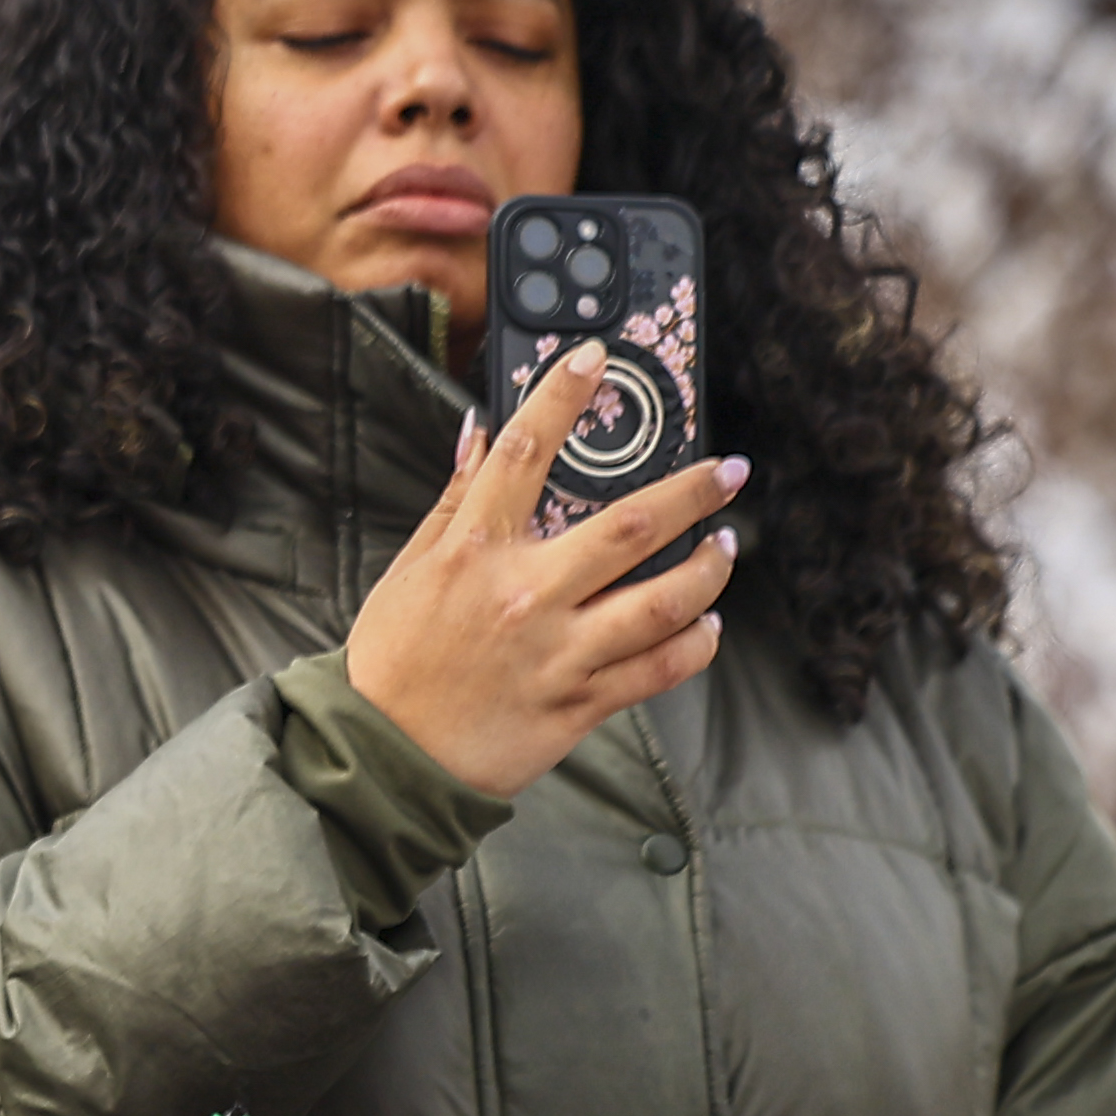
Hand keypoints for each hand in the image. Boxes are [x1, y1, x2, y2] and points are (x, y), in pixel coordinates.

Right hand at [343, 343, 742, 800]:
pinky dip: (696, 643)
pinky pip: (660, 669)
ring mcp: (559, 651)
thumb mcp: (410, 571)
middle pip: (631, 528)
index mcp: (474, 553)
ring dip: (709, 569)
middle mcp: (524, 596)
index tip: (596, 358)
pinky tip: (707, 624)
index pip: (524, 451)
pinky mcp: (580, 703)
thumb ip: (454, 501)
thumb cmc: (392, 663)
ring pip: (662, 602)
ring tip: (726, 546)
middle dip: (693, 491)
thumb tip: (479, 432)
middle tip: (730, 470)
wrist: (385, 756)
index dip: (562, 394)